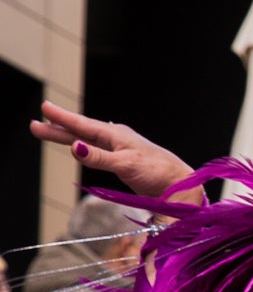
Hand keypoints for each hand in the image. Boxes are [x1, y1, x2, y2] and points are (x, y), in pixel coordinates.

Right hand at [29, 102, 192, 197]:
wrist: (179, 183)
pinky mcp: (122, 159)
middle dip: (58, 127)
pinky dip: (82, 145)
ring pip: (87, 138)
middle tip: (34, 124)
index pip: (83, 124)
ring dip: (67, 135)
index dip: (62, 117)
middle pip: (81, 130)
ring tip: (47, 131)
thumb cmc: (157, 172)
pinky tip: (79, 144)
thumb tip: (75, 147)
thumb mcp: (125, 165)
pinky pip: (95, 148)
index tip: (43, 107)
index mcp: (116, 135)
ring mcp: (119, 148)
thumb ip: (99, 157)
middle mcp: (117, 138)